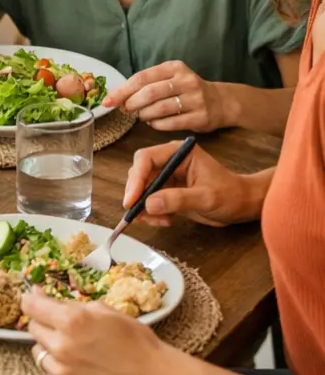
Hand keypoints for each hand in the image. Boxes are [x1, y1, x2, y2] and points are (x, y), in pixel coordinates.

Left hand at [24, 289, 169, 374]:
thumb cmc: (134, 340)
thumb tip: (42, 296)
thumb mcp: (104, 310)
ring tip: (73, 349)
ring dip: (50, 347)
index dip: (32, 300)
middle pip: (33, 329)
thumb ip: (72, 304)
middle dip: (45, 324)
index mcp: (71, 321)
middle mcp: (61, 347)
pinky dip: (57, 369)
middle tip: (64, 327)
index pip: (31, 306)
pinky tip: (78, 368)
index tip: (35, 298)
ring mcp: (61, 374)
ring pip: (38, 352)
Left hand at [102, 60, 229, 131]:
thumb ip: (146, 85)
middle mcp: (186, 80)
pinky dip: (157, 125)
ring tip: (140, 116)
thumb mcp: (168, 79)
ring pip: (159, 108)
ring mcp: (196, 99)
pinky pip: (171, 123)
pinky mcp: (201, 116)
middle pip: (150, 93)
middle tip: (125, 109)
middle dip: (132, 103)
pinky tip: (153, 123)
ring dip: (144, 115)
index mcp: (174, 68)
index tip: (108, 101)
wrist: (220, 102)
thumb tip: (116, 97)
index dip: (123, 90)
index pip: (142, 77)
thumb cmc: (185, 90)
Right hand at [122, 140, 263, 227]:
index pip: (146, 158)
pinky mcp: (167, 190)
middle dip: (137, 194)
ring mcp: (167, 176)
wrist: (243, 205)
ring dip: (144, 207)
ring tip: (158, 220)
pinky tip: (164, 221)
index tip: (131, 199)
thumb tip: (149, 204)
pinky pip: (149, 200)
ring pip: (142, 189)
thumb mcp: (206, 198)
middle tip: (136, 213)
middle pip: (139, 173)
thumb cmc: (231, 194)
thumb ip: (178, 199)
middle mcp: (169, 161)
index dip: (136, 178)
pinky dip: (151, 213)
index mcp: (178, 153)